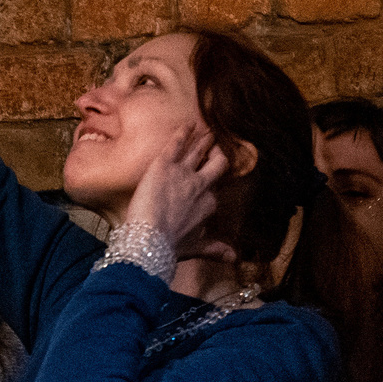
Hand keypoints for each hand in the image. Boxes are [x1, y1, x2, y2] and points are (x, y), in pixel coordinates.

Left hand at [127, 120, 234, 263]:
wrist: (148, 242)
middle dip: (217, 154)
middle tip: (217, 146)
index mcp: (207, 205)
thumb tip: (234, 258)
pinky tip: (188, 123)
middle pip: (217, 163)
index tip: (211, 179)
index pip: (213, 190)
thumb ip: (214, 249)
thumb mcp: (194, 249)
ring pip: (199, 150)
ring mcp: (184, 173)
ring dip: (204, 140)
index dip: (211, 184)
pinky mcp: (164, 164)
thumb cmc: (167, 248)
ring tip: (208, 131)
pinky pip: (177, 143)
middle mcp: (201, 187)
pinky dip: (183, 132)